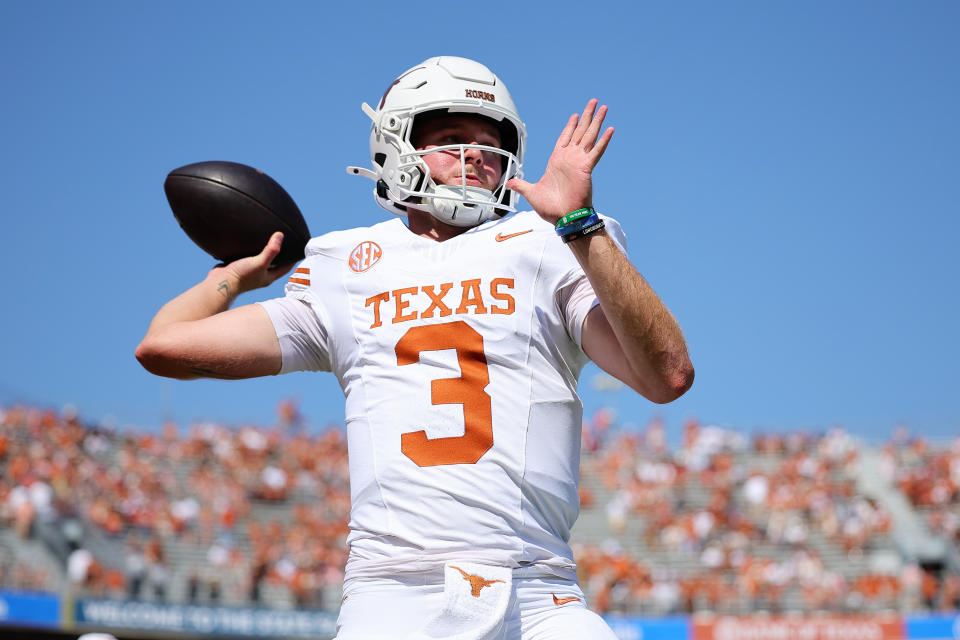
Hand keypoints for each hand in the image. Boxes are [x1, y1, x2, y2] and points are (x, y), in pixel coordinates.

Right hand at [211, 232, 295, 295]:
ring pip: (260, 260)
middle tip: (283, 242)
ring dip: (264, 252)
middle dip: (279, 254)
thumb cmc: (241, 276)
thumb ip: (271, 251)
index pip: (286, 268)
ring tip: (267, 239)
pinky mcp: (238, 267)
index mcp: (268, 277)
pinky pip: (247, 258)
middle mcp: (260, 275)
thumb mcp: (259, 262)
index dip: (293, 259)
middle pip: (274, 264)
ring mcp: (249, 272)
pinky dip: (250, 251)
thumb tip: (280, 235)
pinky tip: (248, 242)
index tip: (298, 249)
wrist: (220, 283)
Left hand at [507, 99, 613, 223]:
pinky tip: (610, 129)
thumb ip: (521, 185)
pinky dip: (603, 140)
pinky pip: (596, 151)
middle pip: (579, 131)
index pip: (564, 138)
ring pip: (589, 136)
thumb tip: (509, 183)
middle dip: (586, 116)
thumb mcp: (531, 192)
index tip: (575, 115)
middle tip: (593, 101)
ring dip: (596, 121)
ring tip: (603, 107)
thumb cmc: (550, 208)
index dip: (570, 126)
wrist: (563, 218)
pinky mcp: (586, 168)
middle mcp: (569, 158)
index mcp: (557, 161)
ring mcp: (579, 162)